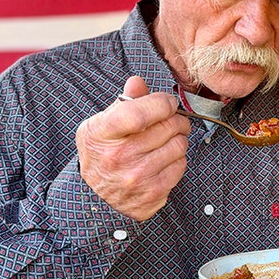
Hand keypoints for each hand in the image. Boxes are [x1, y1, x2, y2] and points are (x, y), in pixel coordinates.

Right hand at [75, 75, 190, 220]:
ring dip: (179, 138)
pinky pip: (181, 165)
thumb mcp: (102, 125)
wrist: (97, 196)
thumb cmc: (102, 154)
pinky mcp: (153, 192)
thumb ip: (123, 102)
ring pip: (179, 145)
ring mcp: (137, 177)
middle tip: (172, 119)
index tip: (167, 102)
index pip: (137, 113)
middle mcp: (118, 157)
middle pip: (166, 126)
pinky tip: (165, 158)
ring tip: (168, 139)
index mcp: (102, 134)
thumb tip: (137, 82)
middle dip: (176, 118)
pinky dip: (178, 159)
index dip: (160, 103)